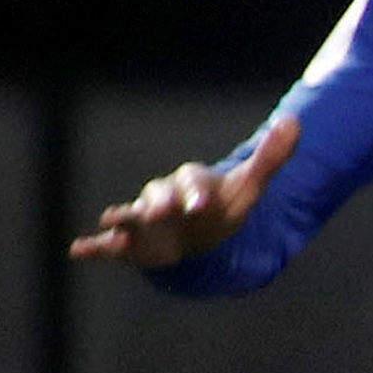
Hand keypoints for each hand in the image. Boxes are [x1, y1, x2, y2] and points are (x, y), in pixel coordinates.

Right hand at [74, 116, 294, 269]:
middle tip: (160, 212)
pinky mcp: (131, 243)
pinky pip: (109, 244)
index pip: (194, 182)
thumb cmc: (225, 206)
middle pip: (157, 195)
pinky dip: (94, 247)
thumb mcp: (250, 186)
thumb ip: (271, 157)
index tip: (203, 204)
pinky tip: (78, 250)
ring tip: (112, 220)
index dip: (197, 192)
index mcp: (191, 183)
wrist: (203, 232)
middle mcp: (163, 197)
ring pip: (131, 216)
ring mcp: (144, 220)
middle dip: (158, 203)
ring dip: (123, 219)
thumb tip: (294, 122)